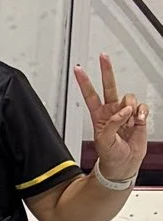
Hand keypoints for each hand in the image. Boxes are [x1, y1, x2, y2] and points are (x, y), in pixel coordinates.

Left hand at [75, 55, 149, 185]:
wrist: (123, 163)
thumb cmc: (110, 154)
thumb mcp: (103, 140)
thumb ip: (112, 123)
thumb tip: (125, 110)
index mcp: (98, 115)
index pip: (89, 94)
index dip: (84, 81)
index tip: (78, 68)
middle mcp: (111, 110)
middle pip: (109, 85)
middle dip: (106, 70)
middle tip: (104, 57)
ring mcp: (125, 112)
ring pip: (129, 97)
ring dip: (130, 109)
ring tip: (129, 123)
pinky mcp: (138, 116)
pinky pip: (142, 107)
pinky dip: (142, 113)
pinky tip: (139, 121)